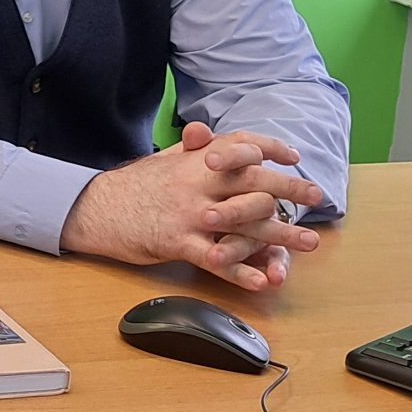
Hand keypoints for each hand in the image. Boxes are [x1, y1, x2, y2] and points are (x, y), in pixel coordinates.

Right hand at [57, 120, 324, 290]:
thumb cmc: (132, 186)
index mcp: (196, 160)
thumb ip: (190, 150)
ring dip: (281, 235)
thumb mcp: (162, 161)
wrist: (94, 208)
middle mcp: (197, 182)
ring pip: (245, 223)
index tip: (293, 155)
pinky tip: (263, 280)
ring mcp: (190, 214)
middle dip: (290, 188)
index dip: (270, 147)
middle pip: (254, 181)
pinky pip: (216, 259)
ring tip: (308, 243)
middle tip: (317, 196)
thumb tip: (204, 131)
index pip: (241, 145)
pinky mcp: (178, 242)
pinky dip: (241, 271)